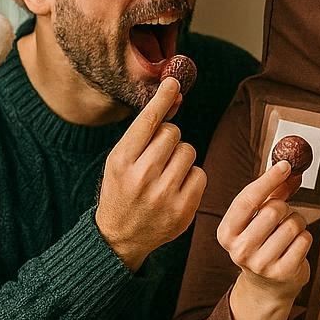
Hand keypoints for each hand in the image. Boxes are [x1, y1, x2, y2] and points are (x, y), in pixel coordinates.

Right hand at [96, 77, 205, 270]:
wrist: (120, 237)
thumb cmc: (122, 191)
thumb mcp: (119, 162)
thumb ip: (143, 134)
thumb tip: (172, 97)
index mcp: (121, 161)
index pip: (147, 121)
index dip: (162, 99)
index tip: (173, 82)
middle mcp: (141, 176)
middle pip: (173, 133)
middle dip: (169, 140)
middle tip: (158, 156)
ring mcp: (163, 194)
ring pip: (188, 151)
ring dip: (181, 158)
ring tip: (166, 174)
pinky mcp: (183, 209)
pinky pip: (200, 174)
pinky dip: (192, 177)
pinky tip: (177, 188)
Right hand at [218, 160, 309, 319]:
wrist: (267, 287)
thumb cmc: (263, 245)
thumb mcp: (258, 219)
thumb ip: (273, 193)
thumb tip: (289, 170)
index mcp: (227, 232)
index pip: (247, 199)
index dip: (268, 179)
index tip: (285, 165)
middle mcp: (240, 250)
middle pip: (274, 210)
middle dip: (285, 207)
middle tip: (283, 215)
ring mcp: (261, 264)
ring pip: (292, 224)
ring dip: (297, 223)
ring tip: (289, 233)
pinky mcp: (283, 272)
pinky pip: (304, 240)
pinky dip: (305, 238)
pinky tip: (295, 246)